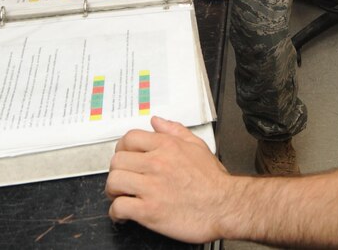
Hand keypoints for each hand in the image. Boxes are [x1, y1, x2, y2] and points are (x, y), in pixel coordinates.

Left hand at [106, 116, 230, 242]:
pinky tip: (123, 215)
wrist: (224, 206)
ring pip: (114, 182)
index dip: (122, 148)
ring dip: (113, 191)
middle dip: (116, 171)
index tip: (125, 158)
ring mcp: (151, 187)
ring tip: (120, 196)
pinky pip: (119, 208)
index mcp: (166, 146)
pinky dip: (116, 213)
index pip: (129, 138)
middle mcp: (156, 163)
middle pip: (117, 160)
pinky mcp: (149, 211)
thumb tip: (157, 121)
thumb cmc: (213, 180)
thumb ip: (175, 130)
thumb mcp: (197, 146)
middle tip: (122, 179)